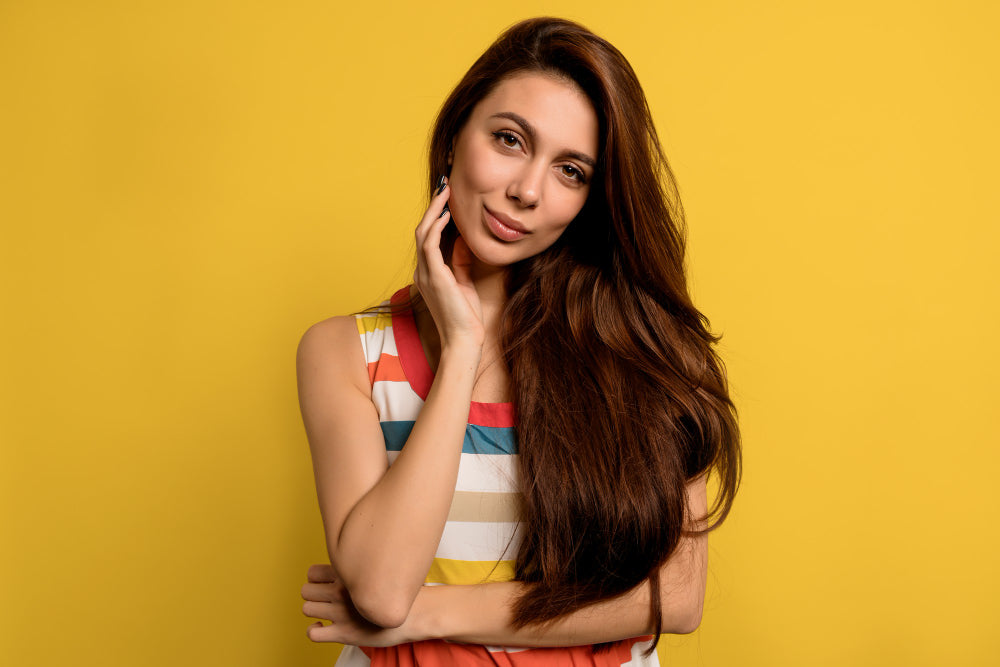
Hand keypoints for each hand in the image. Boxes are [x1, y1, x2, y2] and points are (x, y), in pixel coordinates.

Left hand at [301, 563, 415, 646]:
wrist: (416, 614)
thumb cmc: (397, 593)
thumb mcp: (377, 571)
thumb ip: (357, 569)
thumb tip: (345, 564)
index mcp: (348, 576)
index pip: (312, 573)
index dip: (315, 579)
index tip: (324, 584)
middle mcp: (341, 593)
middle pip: (306, 591)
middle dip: (313, 595)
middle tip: (324, 600)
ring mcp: (341, 613)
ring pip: (307, 609)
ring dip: (314, 611)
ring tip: (325, 613)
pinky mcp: (344, 633)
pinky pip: (313, 633)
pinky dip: (314, 631)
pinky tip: (323, 628)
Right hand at [412, 177, 484, 349]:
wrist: (464, 340)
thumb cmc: (465, 317)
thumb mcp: (464, 283)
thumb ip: (460, 261)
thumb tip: (462, 240)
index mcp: (428, 273)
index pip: (429, 237)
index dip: (436, 216)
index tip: (447, 198)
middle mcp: (422, 271)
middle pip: (423, 230)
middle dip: (433, 206)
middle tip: (445, 186)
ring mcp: (425, 274)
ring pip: (423, 234)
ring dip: (434, 211)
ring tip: (446, 192)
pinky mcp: (433, 277)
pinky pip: (429, 246)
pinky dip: (436, 228)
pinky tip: (445, 215)